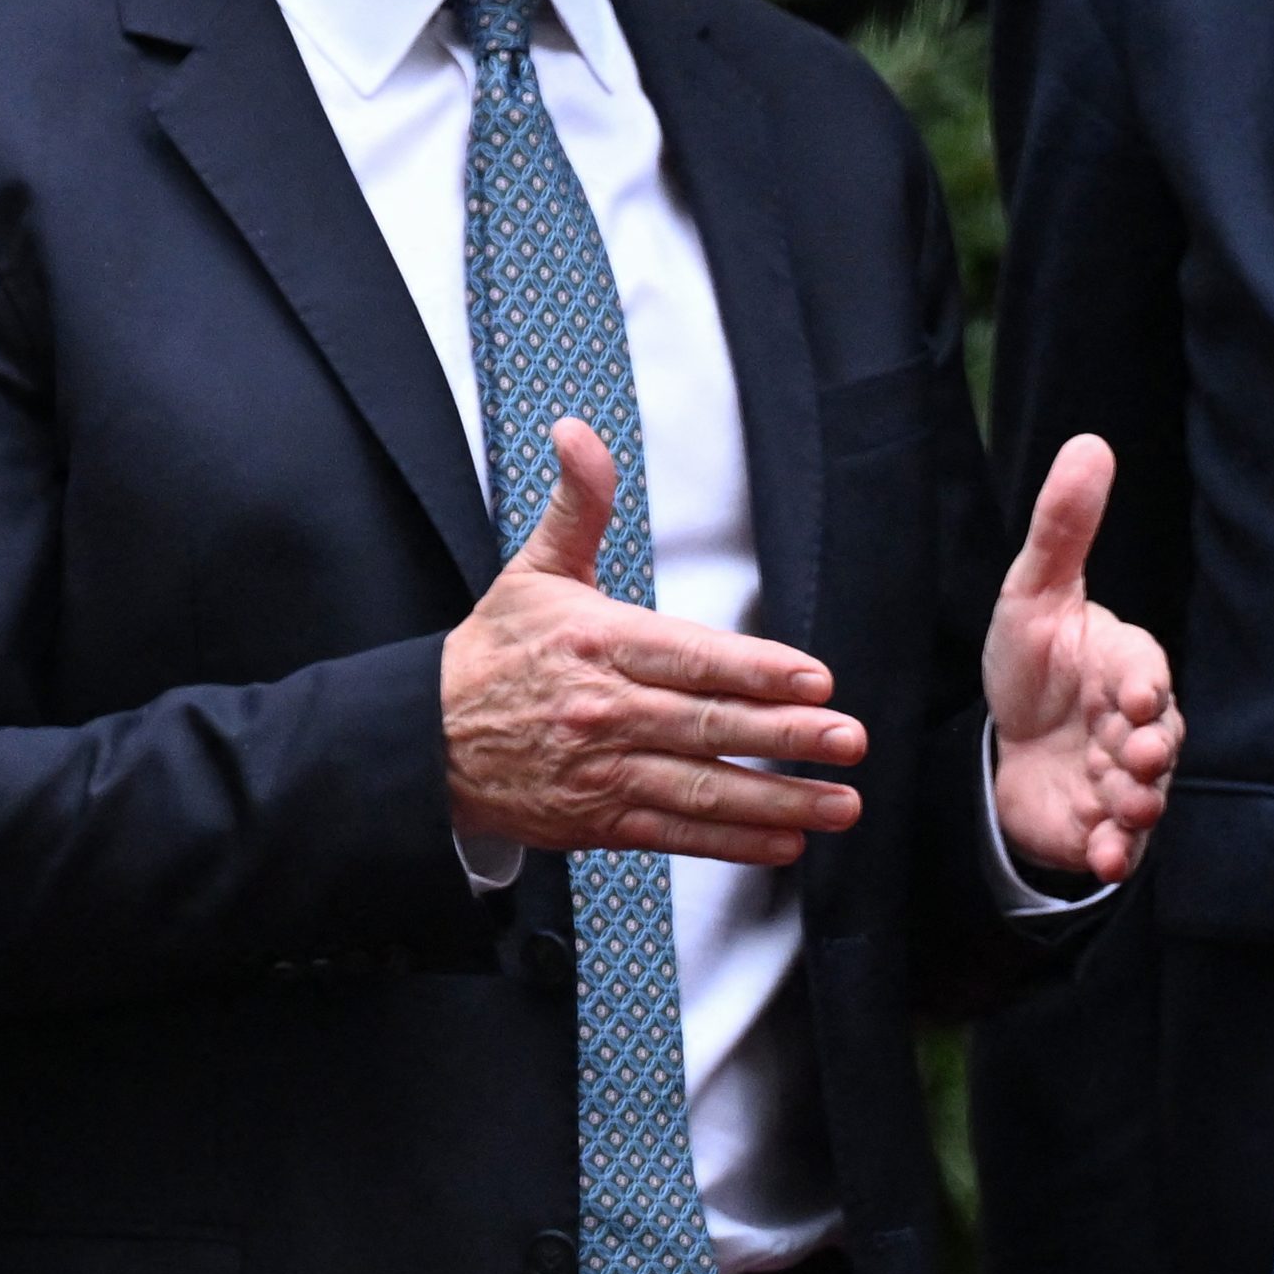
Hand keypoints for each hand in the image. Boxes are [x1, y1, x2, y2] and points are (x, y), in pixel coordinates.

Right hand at [442, 417, 866, 862]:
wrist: (426, 740)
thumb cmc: (494, 652)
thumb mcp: (534, 569)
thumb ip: (576, 502)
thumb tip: (577, 431)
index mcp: (598, 643)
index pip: (688, 657)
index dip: (754, 669)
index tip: (813, 678)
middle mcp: (604, 712)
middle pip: (706, 726)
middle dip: (785, 736)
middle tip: (847, 738)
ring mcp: (602, 773)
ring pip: (701, 789)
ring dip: (776, 800)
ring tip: (839, 803)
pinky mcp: (598, 823)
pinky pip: (676, 835)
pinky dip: (732, 842)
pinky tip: (784, 841)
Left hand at [986, 435, 1182, 883]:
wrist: (1004, 748)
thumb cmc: (1031, 664)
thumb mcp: (1032, 593)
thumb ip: (1062, 528)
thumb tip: (1090, 444)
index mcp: (1126, 666)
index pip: (1148, 672)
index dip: (1146, 686)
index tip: (1138, 697)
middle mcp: (1137, 726)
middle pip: (1159, 738)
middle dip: (1152, 749)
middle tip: (1139, 755)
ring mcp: (1124, 780)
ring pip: (1147, 793)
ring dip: (1139, 802)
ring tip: (1124, 809)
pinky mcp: (1105, 828)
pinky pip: (1123, 845)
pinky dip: (1117, 852)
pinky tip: (1104, 857)